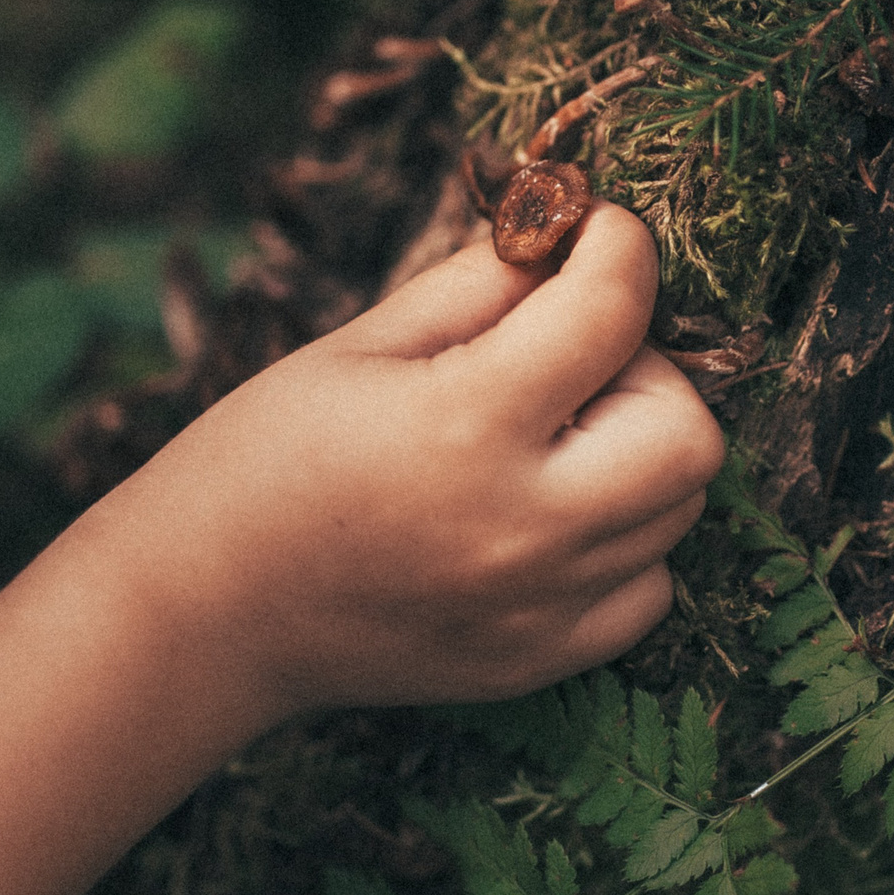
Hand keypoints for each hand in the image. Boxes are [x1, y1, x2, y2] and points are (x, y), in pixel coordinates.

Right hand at [90, 200, 725, 713]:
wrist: (203, 615)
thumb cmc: (261, 459)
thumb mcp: (359, 344)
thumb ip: (481, 284)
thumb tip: (570, 234)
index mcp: (466, 425)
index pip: (612, 310)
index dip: (617, 245)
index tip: (594, 232)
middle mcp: (523, 527)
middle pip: (690, 432)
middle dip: (648, 369)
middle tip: (571, 360)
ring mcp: (539, 607)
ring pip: (679, 509)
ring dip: (639, 451)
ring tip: (550, 438)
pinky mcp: (538, 662)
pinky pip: (648, 588)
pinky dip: (623, 540)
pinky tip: (548, 515)